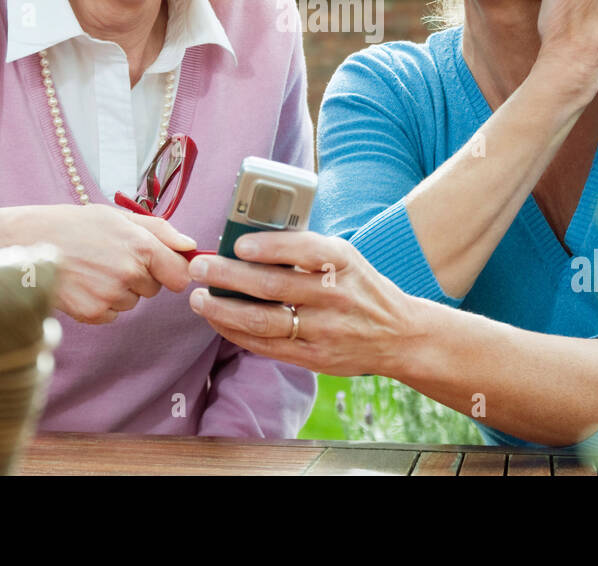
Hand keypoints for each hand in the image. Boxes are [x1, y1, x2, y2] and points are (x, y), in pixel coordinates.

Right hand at [1, 204, 196, 323]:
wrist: (27, 244)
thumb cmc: (74, 225)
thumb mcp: (118, 217)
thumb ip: (161, 230)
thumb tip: (191, 245)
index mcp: (141, 246)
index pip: (180, 276)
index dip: (172, 271)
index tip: (162, 266)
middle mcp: (129, 273)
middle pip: (155, 289)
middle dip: (141, 277)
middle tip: (112, 258)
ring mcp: (110, 296)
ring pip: (132, 302)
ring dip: (120, 290)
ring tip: (93, 269)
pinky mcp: (92, 314)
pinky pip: (112, 315)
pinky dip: (102, 304)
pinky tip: (83, 284)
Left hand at [185, 231, 420, 377]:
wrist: (398, 334)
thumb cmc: (360, 286)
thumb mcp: (345, 258)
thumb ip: (306, 249)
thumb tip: (248, 240)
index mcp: (342, 261)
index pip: (305, 250)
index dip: (270, 247)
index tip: (238, 243)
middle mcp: (335, 295)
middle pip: (273, 287)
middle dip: (228, 276)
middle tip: (199, 267)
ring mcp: (324, 330)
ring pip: (264, 321)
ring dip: (224, 309)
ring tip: (199, 299)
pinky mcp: (314, 358)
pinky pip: (267, 347)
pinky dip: (237, 333)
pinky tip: (218, 321)